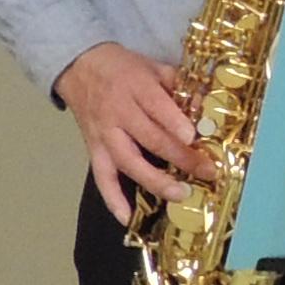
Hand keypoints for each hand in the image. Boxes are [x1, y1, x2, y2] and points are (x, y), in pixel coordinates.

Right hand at [58, 42, 194, 223]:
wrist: (79, 66)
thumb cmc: (122, 68)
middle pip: (150, 138)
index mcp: (135, 87)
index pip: (157, 107)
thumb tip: (204, 106)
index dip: (175, 123)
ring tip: (179, 194)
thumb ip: (178, 85)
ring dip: (154, 182)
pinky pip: (102, 178)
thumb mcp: (152, 66)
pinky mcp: (93, 149)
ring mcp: (105, 134)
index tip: (193, 138)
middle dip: (180, 157)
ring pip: (129, 162)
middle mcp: (119, 113)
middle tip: (205, 172)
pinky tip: (127, 218)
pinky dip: (113, 199)